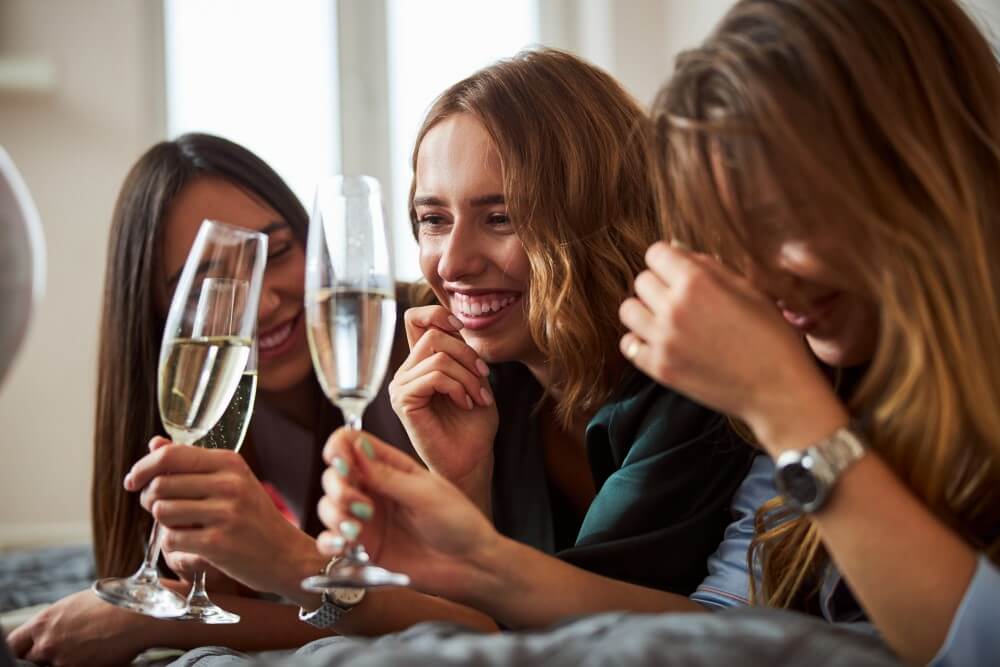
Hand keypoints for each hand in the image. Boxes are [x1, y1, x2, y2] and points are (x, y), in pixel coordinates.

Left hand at [8, 589, 152, 665]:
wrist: (140, 615)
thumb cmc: (114, 603)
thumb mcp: (77, 604)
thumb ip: (56, 620)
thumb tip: (50, 630)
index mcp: (43, 622)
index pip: (14, 644)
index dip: (23, 647)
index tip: (32, 647)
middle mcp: (47, 643)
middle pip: (34, 657)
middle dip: (47, 653)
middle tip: (68, 645)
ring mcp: (62, 660)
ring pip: (55, 665)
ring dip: (67, 658)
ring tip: (89, 646)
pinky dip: (84, 663)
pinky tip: (98, 652)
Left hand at [125, 438, 323, 599]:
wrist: (287, 556)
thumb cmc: (254, 519)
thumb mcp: (231, 482)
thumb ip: (191, 463)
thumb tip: (154, 443)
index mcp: (230, 462)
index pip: (171, 454)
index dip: (143, 467)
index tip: (133, 482)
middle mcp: (229, 483)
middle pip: (160, 485)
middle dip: (149, 500)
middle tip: (160, 511)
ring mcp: (226, 513)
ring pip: (162, 512)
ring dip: (162, 525)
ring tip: (181, 529)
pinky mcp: (219, 543)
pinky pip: (171, 540)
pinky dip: (172, 546)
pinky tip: (190, 547)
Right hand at [317, 428, 498, 601]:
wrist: (470, 565)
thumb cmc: (458, 522)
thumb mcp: (425, 494)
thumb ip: (387, 476)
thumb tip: (356, 448)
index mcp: (392, 467)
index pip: (352, 444)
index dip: (339, 448)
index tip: (340, 462)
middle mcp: (376, 490)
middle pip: (335, 475)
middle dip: (337, 486)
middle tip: (357, 503)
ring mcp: (367, 519)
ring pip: (329, 506)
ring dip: (334, 514)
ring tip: (356, 529)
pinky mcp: (364, 547)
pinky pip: (332, 541)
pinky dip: (329, 541)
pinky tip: (343, 544)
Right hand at [389, 305, 498, 490]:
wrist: (472, 460)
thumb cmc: (474, 424)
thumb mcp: (474, 378)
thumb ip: (462, 351)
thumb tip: (455, 323)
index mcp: (421, 363)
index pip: (416, 318)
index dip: (439, 314)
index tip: (462, 330)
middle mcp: (407, 372)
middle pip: (433, 334)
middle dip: (467, 353)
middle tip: (484, 378)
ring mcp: (401, 387)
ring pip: (437, 356)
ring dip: (468, 376)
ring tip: (478, 397)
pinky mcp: (403, 402)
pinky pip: (434, 376)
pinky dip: (458, 387)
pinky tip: (466, 403)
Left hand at [618, 242, 846, 452]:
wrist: (777, 390)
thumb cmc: (771, 337)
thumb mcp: (749, 290)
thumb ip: (710, 266)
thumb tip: (676, 248)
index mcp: (697, 282)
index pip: (656, 253)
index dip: (668, 261)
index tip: (678, 272)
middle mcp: (674, 307)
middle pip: (641, 280)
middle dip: (659, 284)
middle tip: (679, 299)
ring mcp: (663, 339)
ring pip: (628, 310)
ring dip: (645, 311)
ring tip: (666, 320)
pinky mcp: (659, 367)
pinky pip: (628, 344)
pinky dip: (640, 341)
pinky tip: (661, 342)